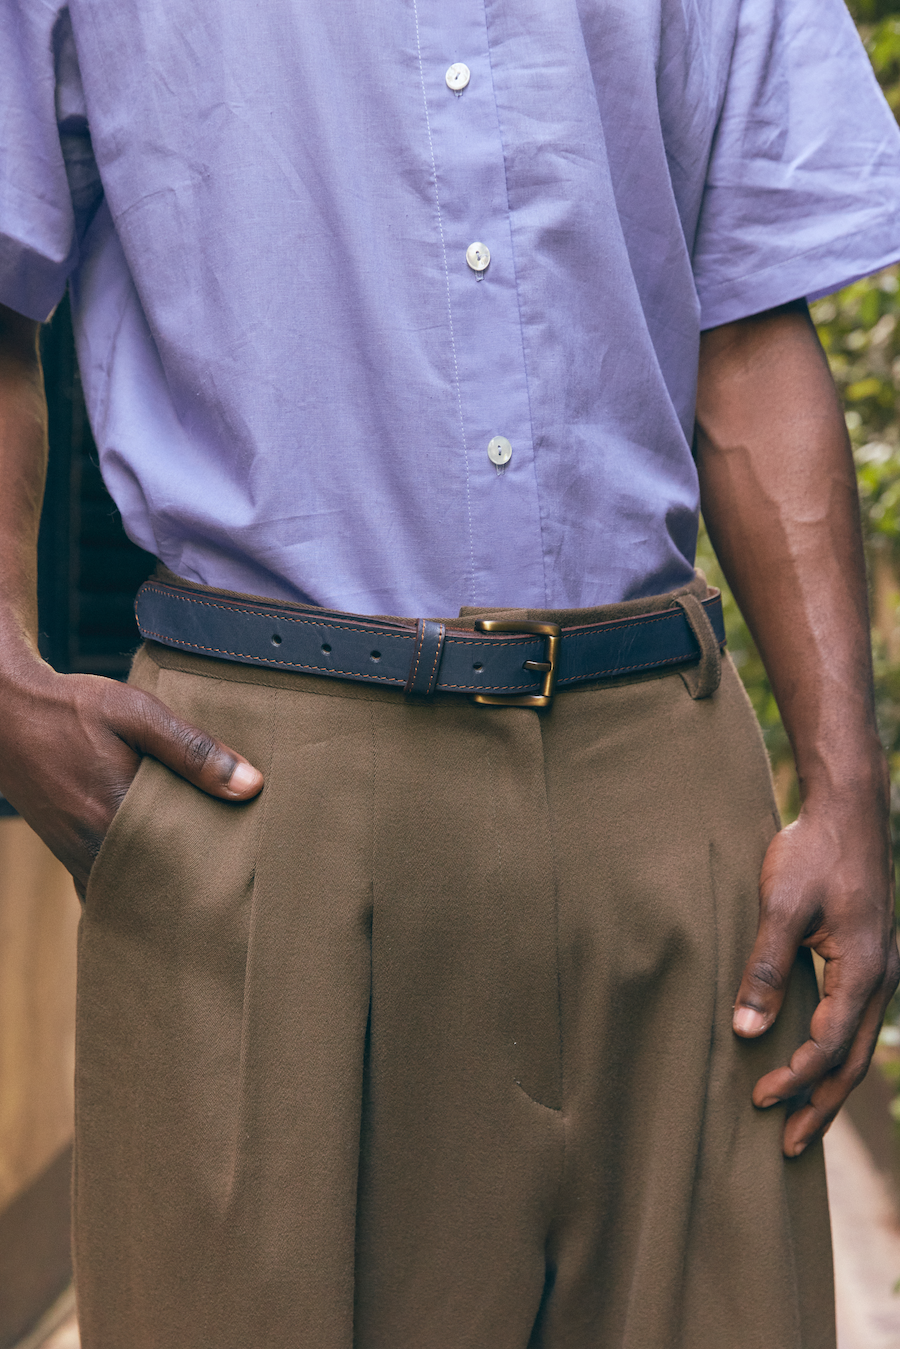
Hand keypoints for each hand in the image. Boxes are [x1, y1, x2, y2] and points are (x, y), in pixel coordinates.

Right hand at [0, 657, 262, 897]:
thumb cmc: (70, 708)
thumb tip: (250, 785)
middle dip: (194, 882)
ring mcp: (76, 854)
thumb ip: (192, 749)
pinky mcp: (67, 851)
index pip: (181, 866)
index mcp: (115, 819)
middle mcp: (93, 848)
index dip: (215, 870)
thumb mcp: (137, 714)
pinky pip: (109, 879)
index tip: (247, 869)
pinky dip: (136, 876)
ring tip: (205, 869)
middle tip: (233, 876)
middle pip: (159, 883)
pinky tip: (162, 862)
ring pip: (132, 886)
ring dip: (164, 880)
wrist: (5, 712)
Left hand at [732, 771, 897, 1156]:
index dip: (794, 1077)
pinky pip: (854, 1021)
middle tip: (787, 1146)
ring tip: (800, 1122)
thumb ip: (765, 968)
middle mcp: (881, 977)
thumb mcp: (782, 906)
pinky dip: (835, 1053)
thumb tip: (744, 1030)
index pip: (828, 1045)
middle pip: (851, 1061)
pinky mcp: (869, 959)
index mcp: (863, 969)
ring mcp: (880, 969)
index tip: (757, 1096)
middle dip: (819, 1105)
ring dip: (828, 1086)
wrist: (848, 810)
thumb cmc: (812, 852)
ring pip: (857, 1045)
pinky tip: (813, 1064)